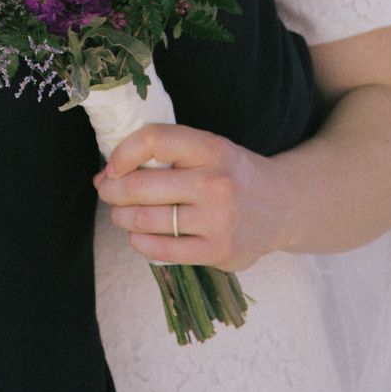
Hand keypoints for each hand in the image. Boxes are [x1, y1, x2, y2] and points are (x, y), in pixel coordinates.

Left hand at [93, 123, 286, 271]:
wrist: (282, 206)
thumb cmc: (233, 175)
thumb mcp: (210, 150)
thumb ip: (167, 155)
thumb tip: (107, 174)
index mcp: (212, 148)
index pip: (154, 140)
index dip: (123, 153)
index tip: (112, 166)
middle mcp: (216, 182)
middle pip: (141, 186)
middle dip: (112, 190)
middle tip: (107, 192)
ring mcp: (219, 219)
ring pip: (147, 220)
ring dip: (122, 217)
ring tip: (121, 215)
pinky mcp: (219, 251)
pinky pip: (163, 250)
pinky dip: (140, 242)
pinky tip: (138, 235)